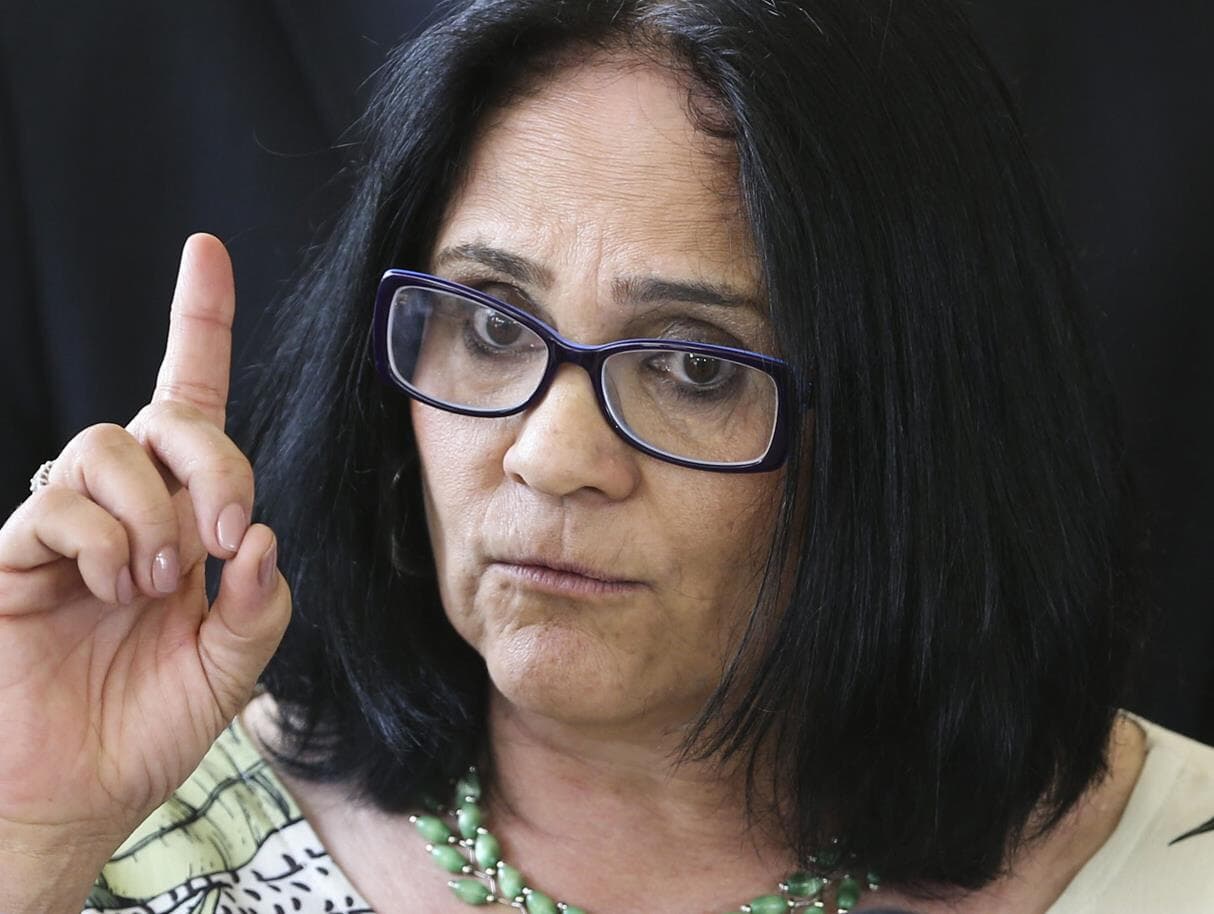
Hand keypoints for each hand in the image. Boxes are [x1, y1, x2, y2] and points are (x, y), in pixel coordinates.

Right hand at [0, 235, 290, 899]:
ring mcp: (65, 526)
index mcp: (182, 516)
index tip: (206, 251)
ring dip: (150, 512)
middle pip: (165, 416)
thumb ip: (260, 599)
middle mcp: (124, 505)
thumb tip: (258, 533)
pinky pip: (56, 505)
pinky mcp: (11, 555)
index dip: (199, 323)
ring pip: (101, 447)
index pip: (193, 401)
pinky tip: (110, 587)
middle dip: (211, 463)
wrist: (76, 791)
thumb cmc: (151, 722)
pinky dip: (101, 541)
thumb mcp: (236, 663)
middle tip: (222, 539)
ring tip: (155, 582)